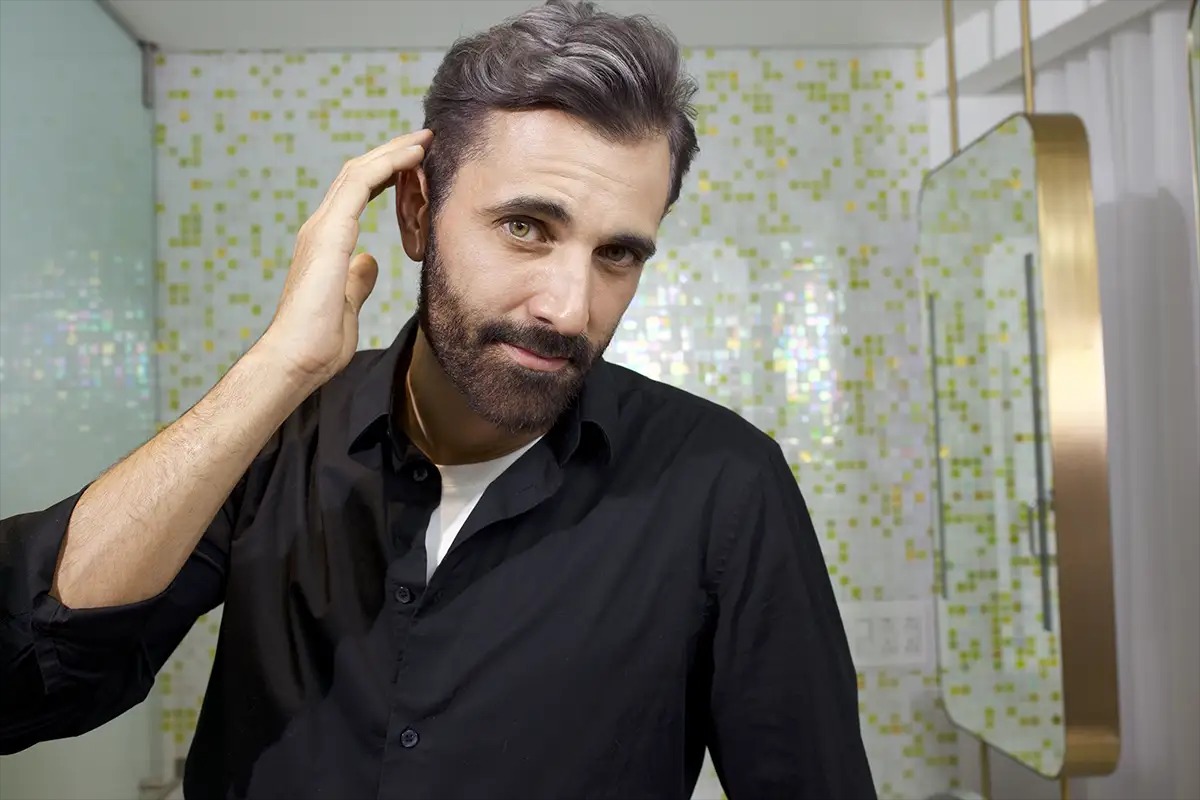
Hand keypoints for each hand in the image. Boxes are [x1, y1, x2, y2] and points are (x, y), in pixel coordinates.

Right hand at [257, 128, 432, 389]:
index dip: (386, 173)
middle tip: (423, 140)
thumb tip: (369, 262)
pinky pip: (359, 185)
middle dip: (391, 154)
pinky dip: (387, 165)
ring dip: (392, 152)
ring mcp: (322, 229)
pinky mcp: (328, 235)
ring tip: (422, 140)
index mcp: (327, 242)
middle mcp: (321, 228)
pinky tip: (412, 157)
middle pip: (357, 174)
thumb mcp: (348, 303)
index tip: (415, 163)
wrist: (294, 359)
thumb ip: (357, 279)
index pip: (357, 193)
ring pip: (358, 172)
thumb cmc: (318, 342)